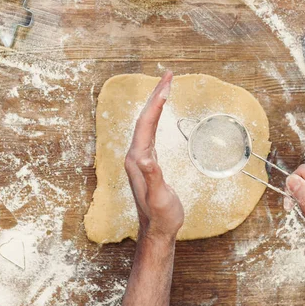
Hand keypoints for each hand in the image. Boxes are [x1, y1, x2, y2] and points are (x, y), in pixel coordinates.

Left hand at [124, 71, 183, 241]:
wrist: (156, 231)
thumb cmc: (161, 217)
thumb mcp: (159, 197)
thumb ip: (153, 176)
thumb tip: (145, 156)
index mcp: (137, 159)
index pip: (147, 123)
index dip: (157, 102)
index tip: (167, 83)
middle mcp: (135, 156)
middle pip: (145, 118)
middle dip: (156, 95)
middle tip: (169, 74)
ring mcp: (140, 158)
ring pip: (147, 123)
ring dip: (156, 103)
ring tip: (166, 87)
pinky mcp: (146, 162)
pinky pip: (150, 132)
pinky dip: (157, 117)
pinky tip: (160, 115)